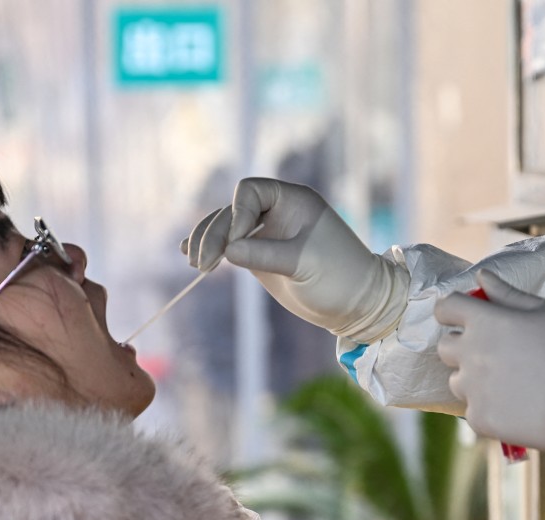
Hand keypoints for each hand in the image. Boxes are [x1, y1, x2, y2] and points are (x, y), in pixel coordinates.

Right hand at [181, 178, 408, 342]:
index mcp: (293, 200)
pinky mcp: (259, 254)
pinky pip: (228, 245)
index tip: (236, 244)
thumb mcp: (303, 264)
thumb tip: (227, 250)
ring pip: (225, 227)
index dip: (237, 214)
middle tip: (202, 265)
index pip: (250, 191)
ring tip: (195, 264)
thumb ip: (264, 254)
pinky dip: (211, 249)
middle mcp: (277, 211)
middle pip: (231, 211)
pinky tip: (190, 255)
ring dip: (206, 242)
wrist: (355, 304)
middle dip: (214, 234)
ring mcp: (266, 233)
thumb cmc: (340, 277)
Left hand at [434, 270, 544, 450]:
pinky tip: (516, 408)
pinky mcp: (480, 418)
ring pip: (457, 381)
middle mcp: (471, 354)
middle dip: (462, 347)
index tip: (462, 317)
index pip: (447, 308)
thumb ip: (508, 295)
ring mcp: (473, 388)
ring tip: (511, 385)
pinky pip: (473, 411)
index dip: (453, 311)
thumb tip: (482, 277)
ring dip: (474, 381)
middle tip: (495, 355)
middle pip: (445, 347)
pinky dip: (489, 409)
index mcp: (485, 322)